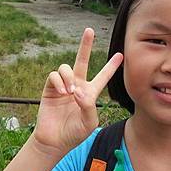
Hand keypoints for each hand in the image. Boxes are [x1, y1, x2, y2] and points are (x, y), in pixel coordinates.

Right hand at [32, 28, 123, 155]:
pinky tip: (62, 93)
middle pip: (82, 60)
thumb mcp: (89, 122)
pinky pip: (54, 76)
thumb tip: (78, 89)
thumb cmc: (74, 133)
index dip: (111, 66)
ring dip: (68, 78)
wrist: (54, 140)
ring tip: (69, 92)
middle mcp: (77, 86)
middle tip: (89, 30)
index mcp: (90, 93)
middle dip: (85, 45)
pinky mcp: (50, 88)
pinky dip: (58, 82)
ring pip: (66, 68)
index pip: (103, 77)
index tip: (121, 54)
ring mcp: (63, 86)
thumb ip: (89, 105)